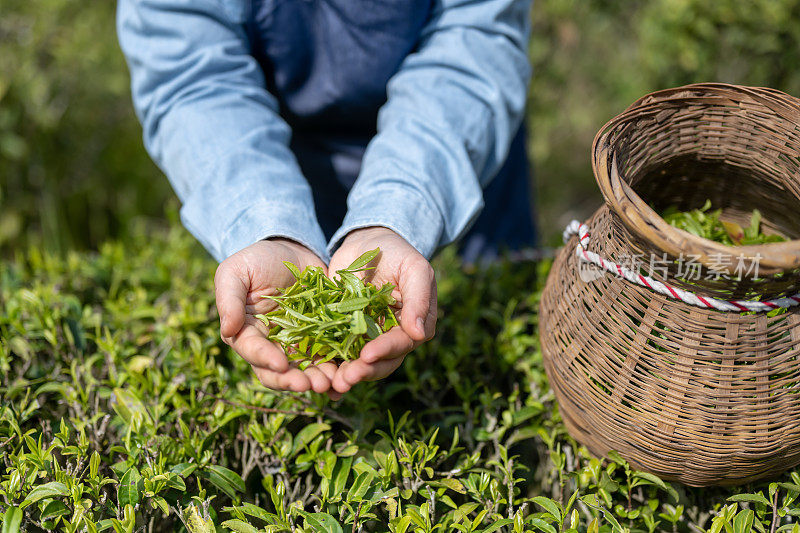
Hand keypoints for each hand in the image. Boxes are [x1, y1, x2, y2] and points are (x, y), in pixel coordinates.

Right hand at [215, 239, 337, 393]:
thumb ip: (229, 300)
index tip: (281, 364)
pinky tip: (347, 376)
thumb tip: (227, 330)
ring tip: (333, 383)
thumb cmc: (258, 260)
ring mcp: (297, 344)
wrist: (293, 251)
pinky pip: (328, 358)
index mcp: (247, 332)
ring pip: (305, 370)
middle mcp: (271, 345)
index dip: (266, 359)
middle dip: (294, 380)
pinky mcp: (320, 339)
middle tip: (312, 384)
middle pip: (279, 371)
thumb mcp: (236, 272)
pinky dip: (337, 369)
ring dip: (318, 379)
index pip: (253, 351)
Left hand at [327, 227, 437, 393]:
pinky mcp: (343, 334)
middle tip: (346, 379)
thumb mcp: (414, 268)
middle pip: (382, 362)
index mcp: (412, 324)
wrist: (367, 243)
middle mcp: (391, 336)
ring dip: (347, 375)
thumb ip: (419, 298)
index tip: (368, 355)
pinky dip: (330, 369)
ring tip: (332, 385)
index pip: (402, 343)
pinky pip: (338, 354)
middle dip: (364, 371)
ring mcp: (367, 337)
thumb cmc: (397, 252)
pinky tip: (319, 382)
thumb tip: (419, 334)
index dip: (386, 351)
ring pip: (360, 364)